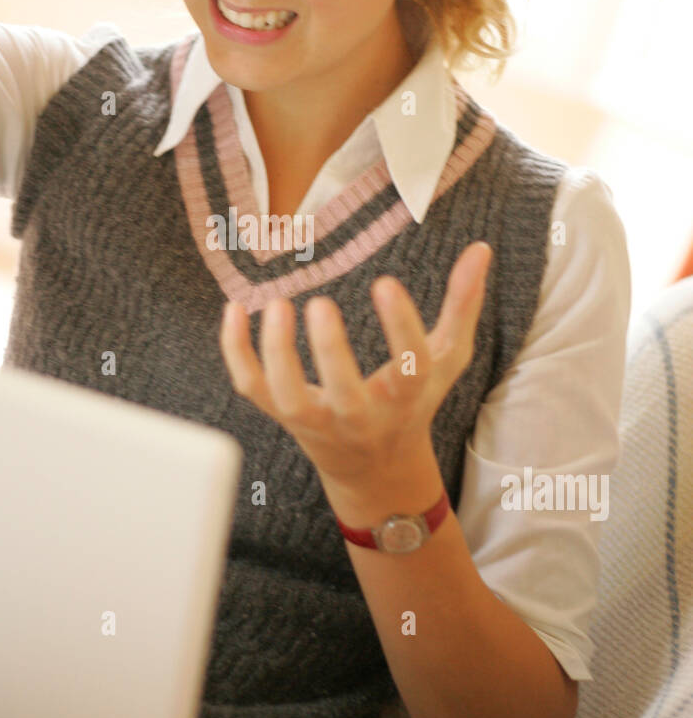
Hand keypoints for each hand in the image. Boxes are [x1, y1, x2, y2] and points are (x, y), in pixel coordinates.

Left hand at [219, 243, 491, 497]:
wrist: (374, 468)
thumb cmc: (412, 402)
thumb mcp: (445, 359)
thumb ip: (463, 305)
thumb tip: (481, 249)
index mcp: (404, 398)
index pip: (409, 367)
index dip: (400, 327)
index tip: (386, 283)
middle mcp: (359, 415)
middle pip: (344, 395)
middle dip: (331, 353)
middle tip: (320, 302)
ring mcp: (317, 418)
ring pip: (288, 396)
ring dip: (275, 353)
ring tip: (276, 303)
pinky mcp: (282, 415)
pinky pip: (251, 388)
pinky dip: (236, 352)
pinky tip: (235, 309)